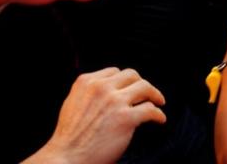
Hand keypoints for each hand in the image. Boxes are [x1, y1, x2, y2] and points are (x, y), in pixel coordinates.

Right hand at [28, 68, 165, 163]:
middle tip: (147, 93)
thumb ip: (89, 93)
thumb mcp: (72, 103)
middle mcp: (101, 88)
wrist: (67, 157)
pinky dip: (158, 114)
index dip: (124, 80)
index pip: (114, 72)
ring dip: (154, 94)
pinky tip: (159, 119)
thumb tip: (107, 90)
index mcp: (87, 82)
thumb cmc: (69, 137)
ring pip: (145, 87)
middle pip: (132, 75)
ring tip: (159, 101)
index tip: (130, 88)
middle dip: (141, 83)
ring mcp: (114, 102)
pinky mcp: (126, 119)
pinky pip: (150, 110)